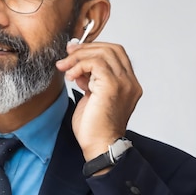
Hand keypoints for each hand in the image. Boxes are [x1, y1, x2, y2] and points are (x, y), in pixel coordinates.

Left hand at [55, 41, 141, 162]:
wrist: (99, 145)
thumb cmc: (94, 127)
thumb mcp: (91, 96)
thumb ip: (89, 79)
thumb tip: (78, 64)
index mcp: (128, 84)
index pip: (115, 54)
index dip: (94, 49)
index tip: (74, 53)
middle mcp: (130, 82)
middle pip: (112, 49)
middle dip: (86, 49)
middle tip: (67, 54)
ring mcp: (124, 83)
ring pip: (103, 52)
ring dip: (79, 57)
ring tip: (65, 67)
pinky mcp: (112, 86)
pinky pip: (95, 63)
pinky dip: (79, 65)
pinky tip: (71, 76)